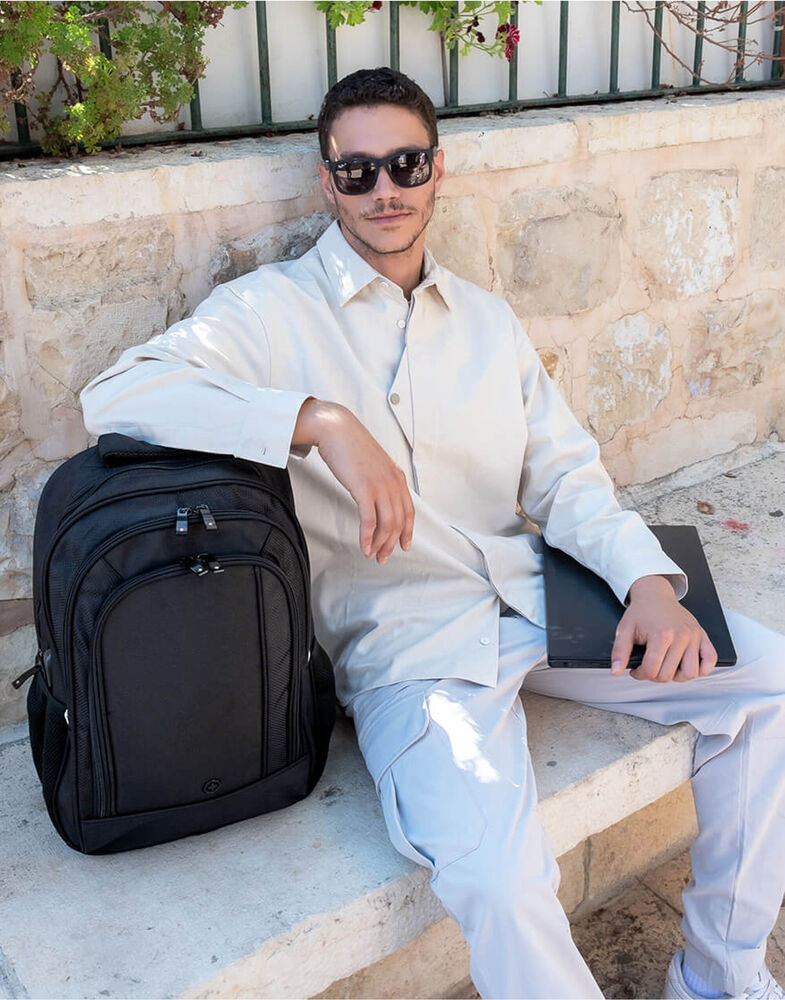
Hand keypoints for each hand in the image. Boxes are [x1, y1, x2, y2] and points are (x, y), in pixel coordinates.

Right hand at [293, 397, 414, 563]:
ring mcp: (380, 485)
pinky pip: (370, 520)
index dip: (407, 531)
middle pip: (398, 521)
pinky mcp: (364, 488)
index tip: (403, 545)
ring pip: (387, 524)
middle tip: (383, 557)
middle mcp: (393, 482)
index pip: (409, 511)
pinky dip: (367, 537)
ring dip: (380, 543)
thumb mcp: (373, 464)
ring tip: (372, 554)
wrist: (336, 429)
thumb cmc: (350, 445)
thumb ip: (380, 480)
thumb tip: (377, 498)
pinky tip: (364, 546)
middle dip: (391, 543)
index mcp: (397, 477)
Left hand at [610, 575, 717, 681]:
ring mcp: (694, 636)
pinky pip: (710, 661)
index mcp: (660, 634)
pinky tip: (686, 664)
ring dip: (677, 676)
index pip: (652, 670)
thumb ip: (619, 652)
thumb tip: (616, 671)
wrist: (655, 595)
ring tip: (667, 667)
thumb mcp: (624, 629)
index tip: (637, 670)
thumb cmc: (641, 612)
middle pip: (669, 675)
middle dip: (655, 676)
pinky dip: (701, 669)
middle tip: (650, 666)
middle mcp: (680, 636)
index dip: (640, 674)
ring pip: (691, 673)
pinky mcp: (702, 636)